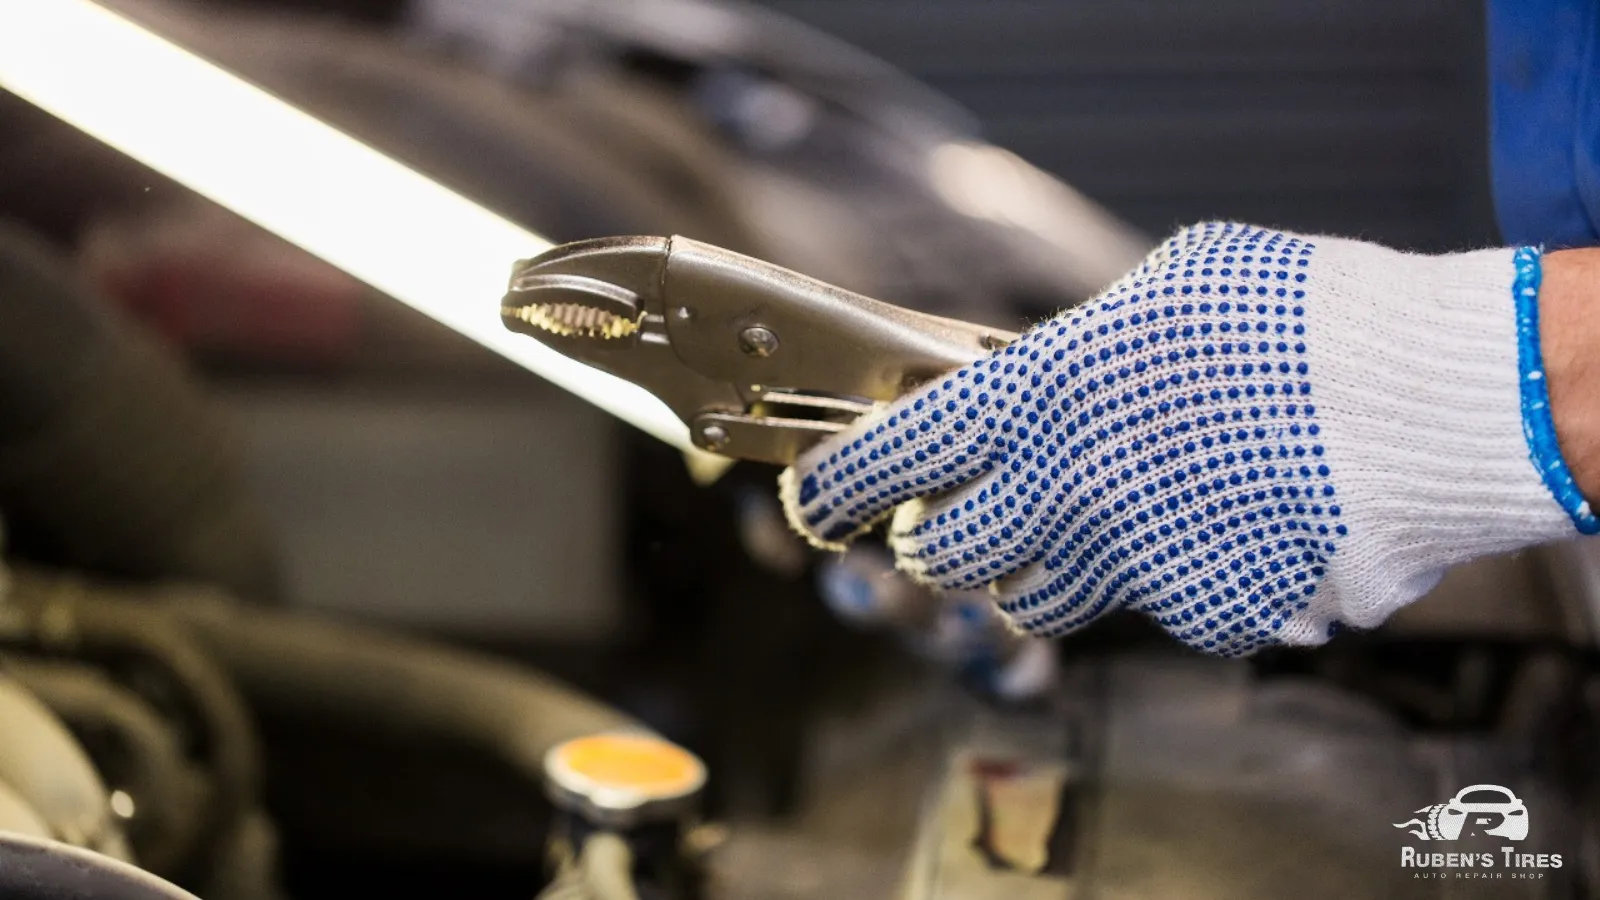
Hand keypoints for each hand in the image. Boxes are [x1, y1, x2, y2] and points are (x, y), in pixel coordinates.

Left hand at [781, 222, 1588, 655]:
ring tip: (1095, 516)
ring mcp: (1127, 565)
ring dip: (1038, 566)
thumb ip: (1070, 352)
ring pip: (1033, 599)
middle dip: (934, 538)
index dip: (834, 483)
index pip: (887, 455)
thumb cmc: (1294, 319)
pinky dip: (1160, 579)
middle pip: (942, 554)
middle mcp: (1063, 491)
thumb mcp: (1156, 295)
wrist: (1425, 398)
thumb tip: (1030, 375)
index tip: (813, 497)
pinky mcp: (1196, 616)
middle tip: (952, 516)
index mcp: (1037, 395)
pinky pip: (1148, 610)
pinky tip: (1211, 528)